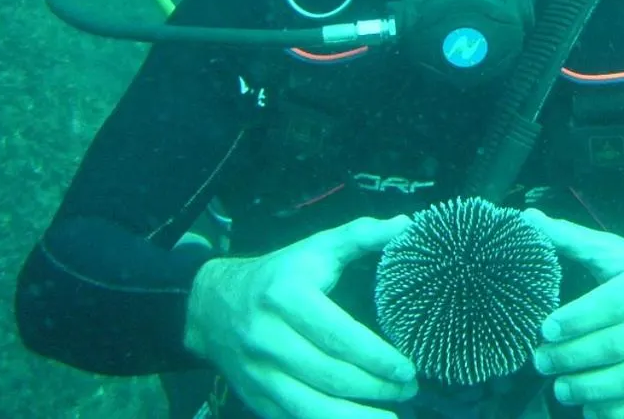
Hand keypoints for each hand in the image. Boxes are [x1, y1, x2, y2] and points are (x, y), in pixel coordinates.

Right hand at [184, 216, 418, 418]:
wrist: (213, 306)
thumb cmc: (281, 274)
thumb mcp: (317, 247)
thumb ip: (361, 235)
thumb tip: (406, 225)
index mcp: (287, 296)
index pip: (338, 335)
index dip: (375, 357)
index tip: (407, 367)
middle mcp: (268, 337)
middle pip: (329, 374)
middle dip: (375, 388)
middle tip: (410, 389)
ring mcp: (257, 373)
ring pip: (310, 407)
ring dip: (356, 417)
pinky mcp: (254, 397)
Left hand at [524, 210, 623, 418]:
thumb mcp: (623, 252)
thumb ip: (576, 240)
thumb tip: (529, 220)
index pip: (616, 301)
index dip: (578, 318)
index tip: (546, 329)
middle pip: (620, 344)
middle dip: (573, 357)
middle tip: (542, 361)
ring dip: (589, 389)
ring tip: (560, 388)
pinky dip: (617, 413)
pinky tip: (590, 410)